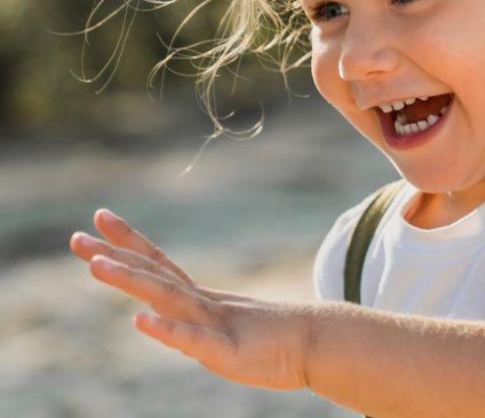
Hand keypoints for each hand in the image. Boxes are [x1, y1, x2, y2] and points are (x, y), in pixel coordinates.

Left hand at [69, 209, 310, 390]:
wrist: (322, 345)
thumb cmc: (279, 339)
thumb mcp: (231, 329)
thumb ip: (201, 325)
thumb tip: (178, 319)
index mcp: (201, 300)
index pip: (158, 264)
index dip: (128, 241)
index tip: (100, 217)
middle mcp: (203, 305)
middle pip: (153, 275)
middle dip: (114, 256)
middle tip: (77, 238)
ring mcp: (214, 326)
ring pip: (167, 299)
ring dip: (131, 281)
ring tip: (97, 266)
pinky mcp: (227, 353)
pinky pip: (193, 340)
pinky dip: (167, 330)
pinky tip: (139, 321)